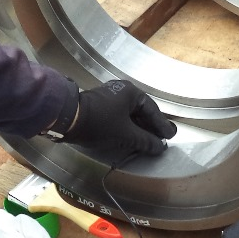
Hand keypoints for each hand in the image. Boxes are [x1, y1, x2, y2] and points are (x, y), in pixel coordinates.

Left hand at [61, 80, 176, 157]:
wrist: (67, 118)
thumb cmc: (101, 123)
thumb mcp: (126, 135)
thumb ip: (145, 141)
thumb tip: (160, 147)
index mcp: (131, 92)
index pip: (152, 109)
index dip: (161, 125)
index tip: (170, 136)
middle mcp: (121, 91)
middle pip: (141, 111)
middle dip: (151, 126)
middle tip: (162, 138)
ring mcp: (109, 97)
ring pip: (129, 114)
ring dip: (139, 128)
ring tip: (148, 141)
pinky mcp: (99, 106)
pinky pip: (119, 116)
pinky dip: (127, 127)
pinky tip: (131, 137)